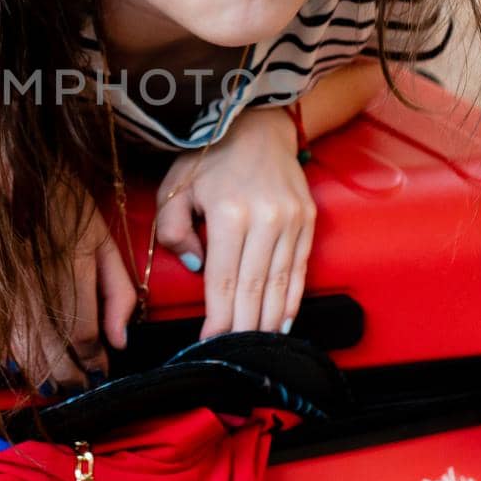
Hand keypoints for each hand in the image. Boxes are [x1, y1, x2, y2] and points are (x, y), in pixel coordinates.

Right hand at [8, 181, 139, 390]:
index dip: (96, 362)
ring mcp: (8, 294)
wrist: (11, 175)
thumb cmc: (64, 204)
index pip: (86, 340)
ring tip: (59, 385)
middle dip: (71, 378)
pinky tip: (23, 368)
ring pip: (24, 354)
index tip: (103, 370)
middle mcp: (37, 293)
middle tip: (84, 385)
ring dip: (43, 376)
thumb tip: (120, 340)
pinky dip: (12, 359)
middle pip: (54, 357)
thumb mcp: (104, 241)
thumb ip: (119, 293)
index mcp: (71, 278)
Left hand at [155, 107, 313, 339]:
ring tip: (258, 348)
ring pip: (281, 284)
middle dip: (243, 328)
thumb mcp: (176, 185)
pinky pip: (300, 270)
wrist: (260, 124)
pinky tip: (284, 323)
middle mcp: (265, 219)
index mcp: (229, 213)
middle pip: (254, 289)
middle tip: (234, 357)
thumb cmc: (210, 156)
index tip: (209, 343)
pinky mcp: (308, 221)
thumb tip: (194, 265)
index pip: (223, 280)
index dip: (217, 318)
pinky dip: (293, 300)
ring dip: (270, 321)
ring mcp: (292, 221)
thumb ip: (173, 228)